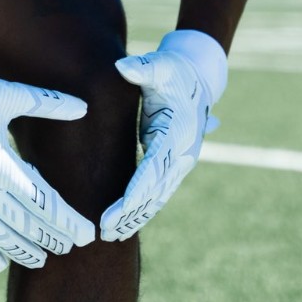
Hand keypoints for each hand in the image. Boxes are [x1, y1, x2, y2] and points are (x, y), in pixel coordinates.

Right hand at [0, 55, 95, 272]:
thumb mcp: (5, 96)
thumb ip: (45, 103)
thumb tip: (83, 107)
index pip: (44, 203)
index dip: (68, 221)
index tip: (88, 233)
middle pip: (27, 225)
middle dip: (54, 237)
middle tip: (74, 246)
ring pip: (1, 238)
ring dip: (26, 250)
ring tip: (44, 259)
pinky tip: (2, 263)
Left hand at [100, 30, 226, 241]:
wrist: (197, 77)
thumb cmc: (173, 71)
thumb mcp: (160, 66)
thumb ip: (143, 68)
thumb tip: (123, 67)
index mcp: (178, 134)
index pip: (154, 170)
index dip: (135, 193)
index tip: (116, 211)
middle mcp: (182, 153)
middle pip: (155, 191)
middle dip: (130, 213)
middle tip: (104, 231)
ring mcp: (180, 161)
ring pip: (157, 197)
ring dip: (136, 217)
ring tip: (110, 235)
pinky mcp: (173, 164)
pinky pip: (158, 192)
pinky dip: (142, 209)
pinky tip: (124, 224)